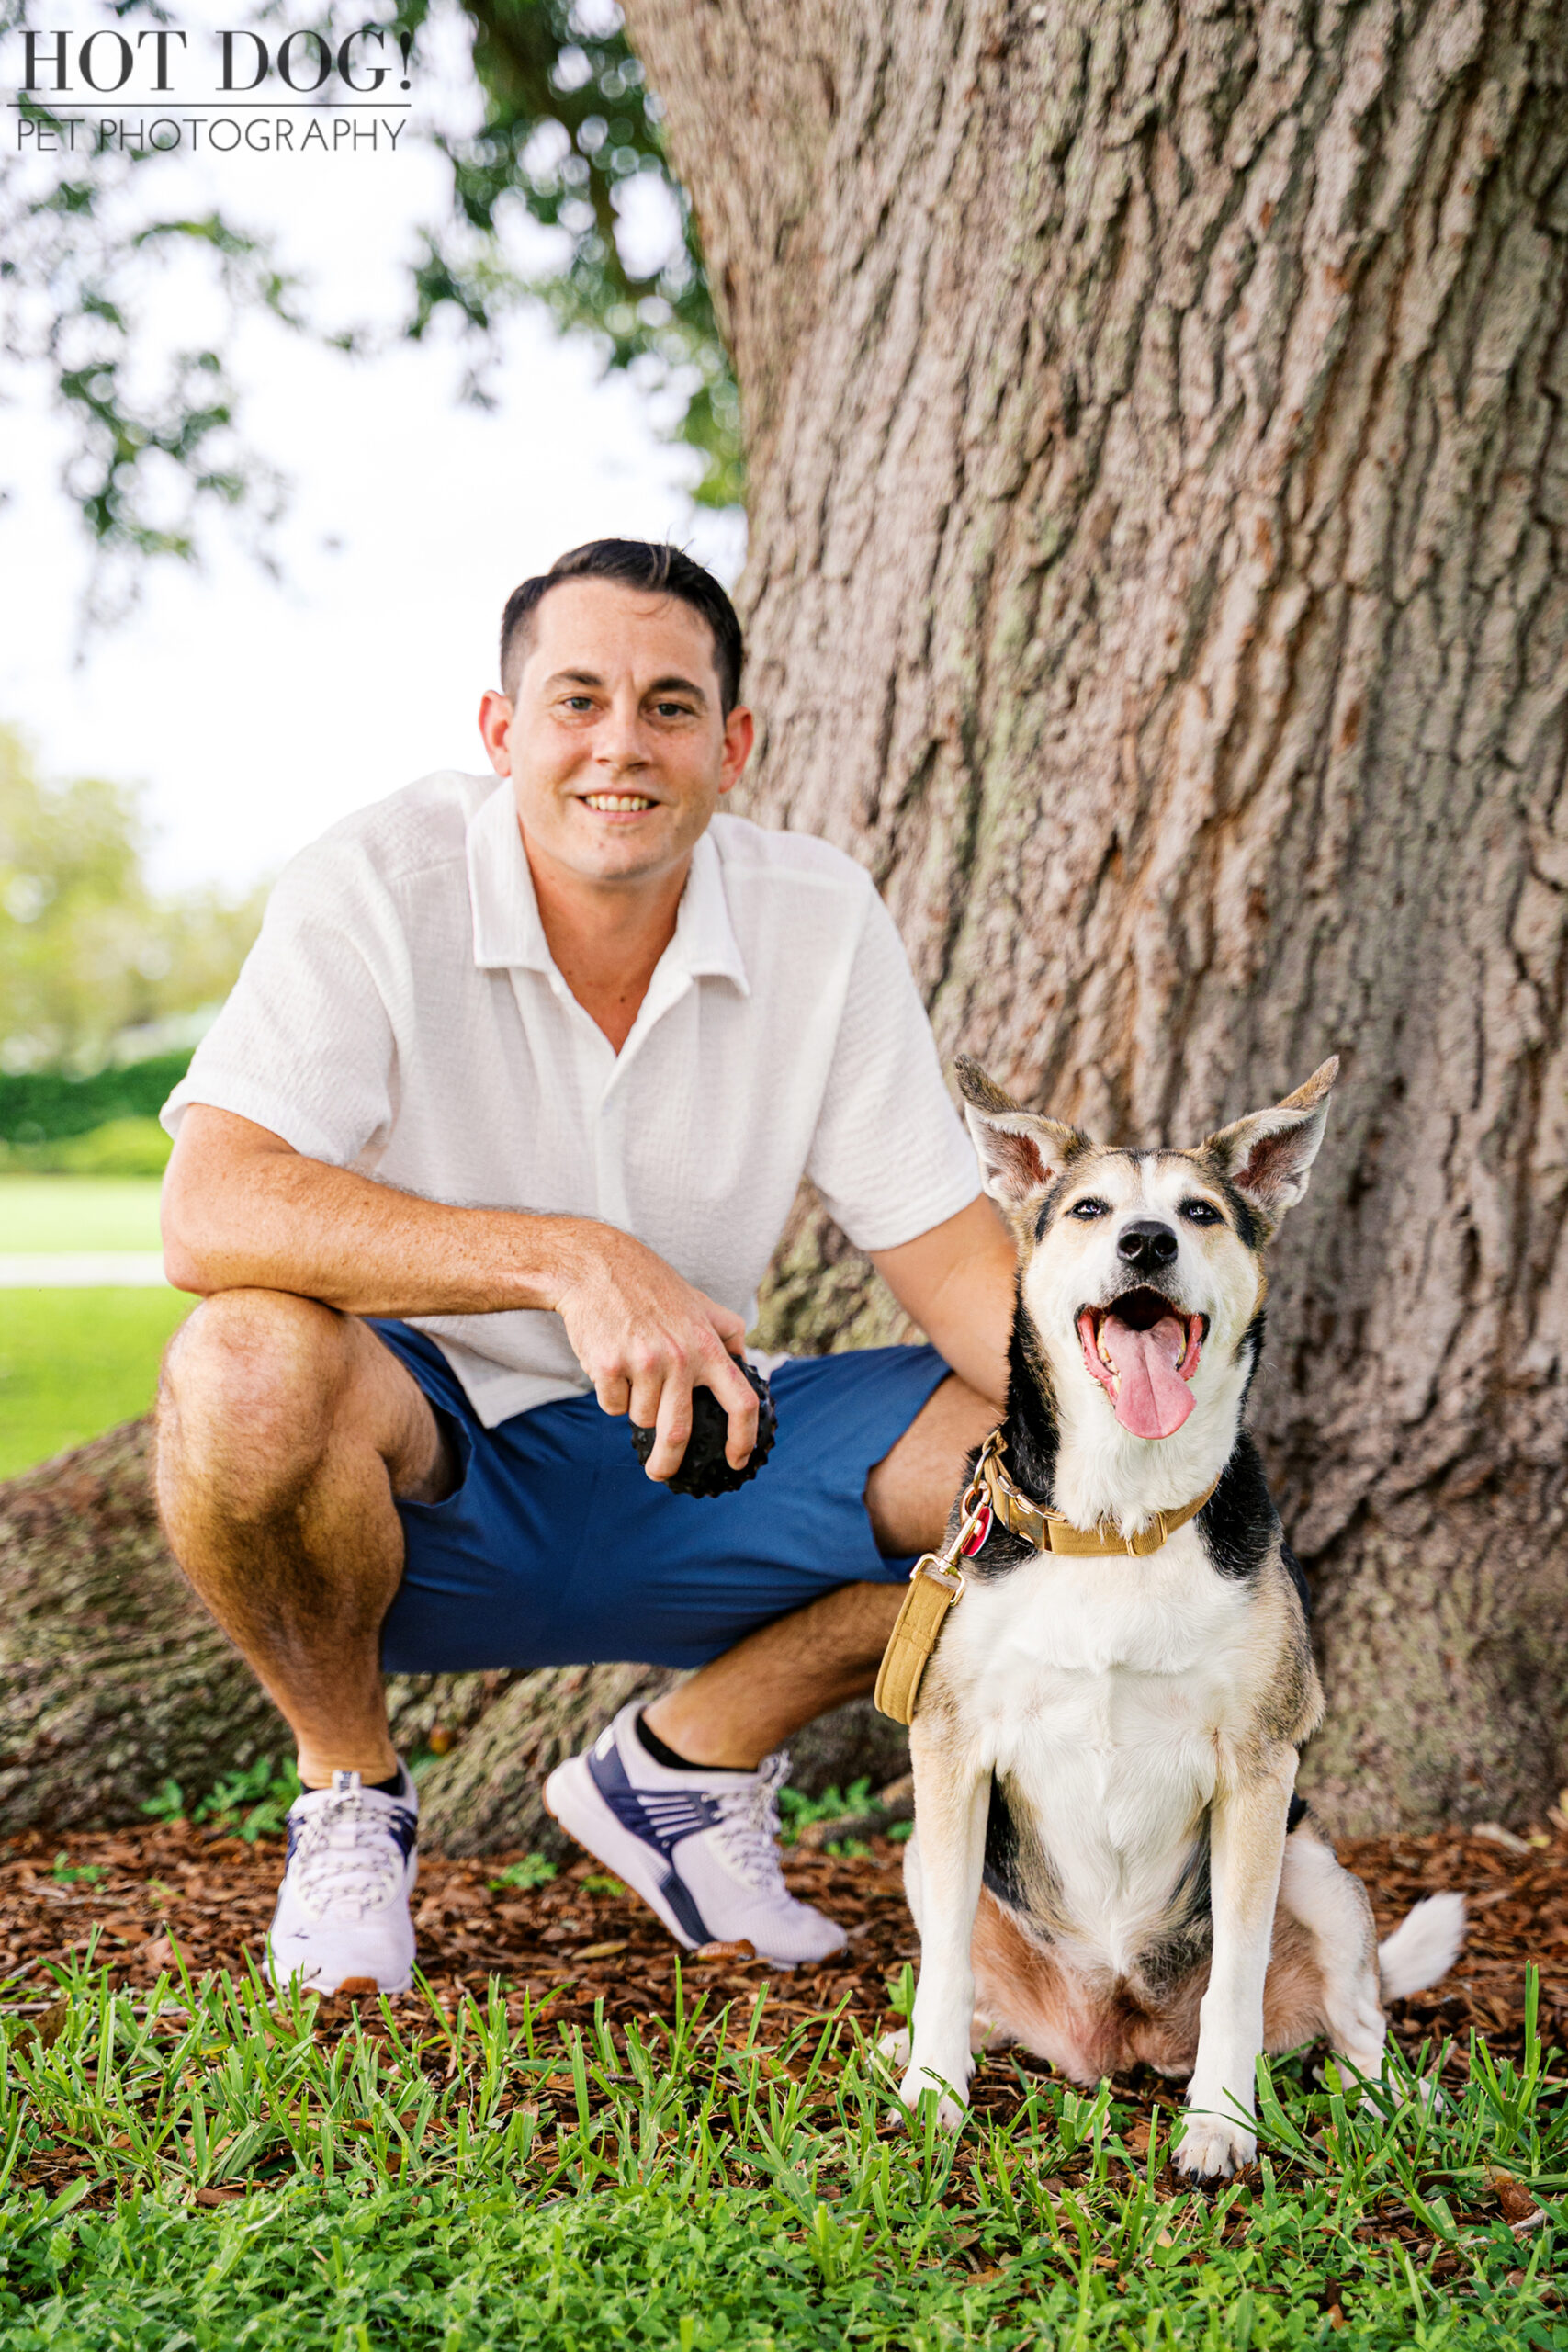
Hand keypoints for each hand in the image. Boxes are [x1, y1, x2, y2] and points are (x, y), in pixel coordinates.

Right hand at [552, 1226, 759, 1481]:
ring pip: (641, 1417)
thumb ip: (725, 1330)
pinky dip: (612, 1394)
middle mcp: (679, 1357)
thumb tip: (747, 1360)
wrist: (594, 1267)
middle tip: (660, 1472)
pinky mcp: (608, 1367)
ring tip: (630, 1367)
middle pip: (678, 1433)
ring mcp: (643, 1363)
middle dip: (668, 1463)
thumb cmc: (648, 1284)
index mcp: (707, 1345)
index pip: (740, 1401)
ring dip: (635, 1406)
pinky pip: (612, 1406)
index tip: (736, 1461)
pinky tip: (609, 1360)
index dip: (743, 1438)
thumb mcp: (697, 1300)